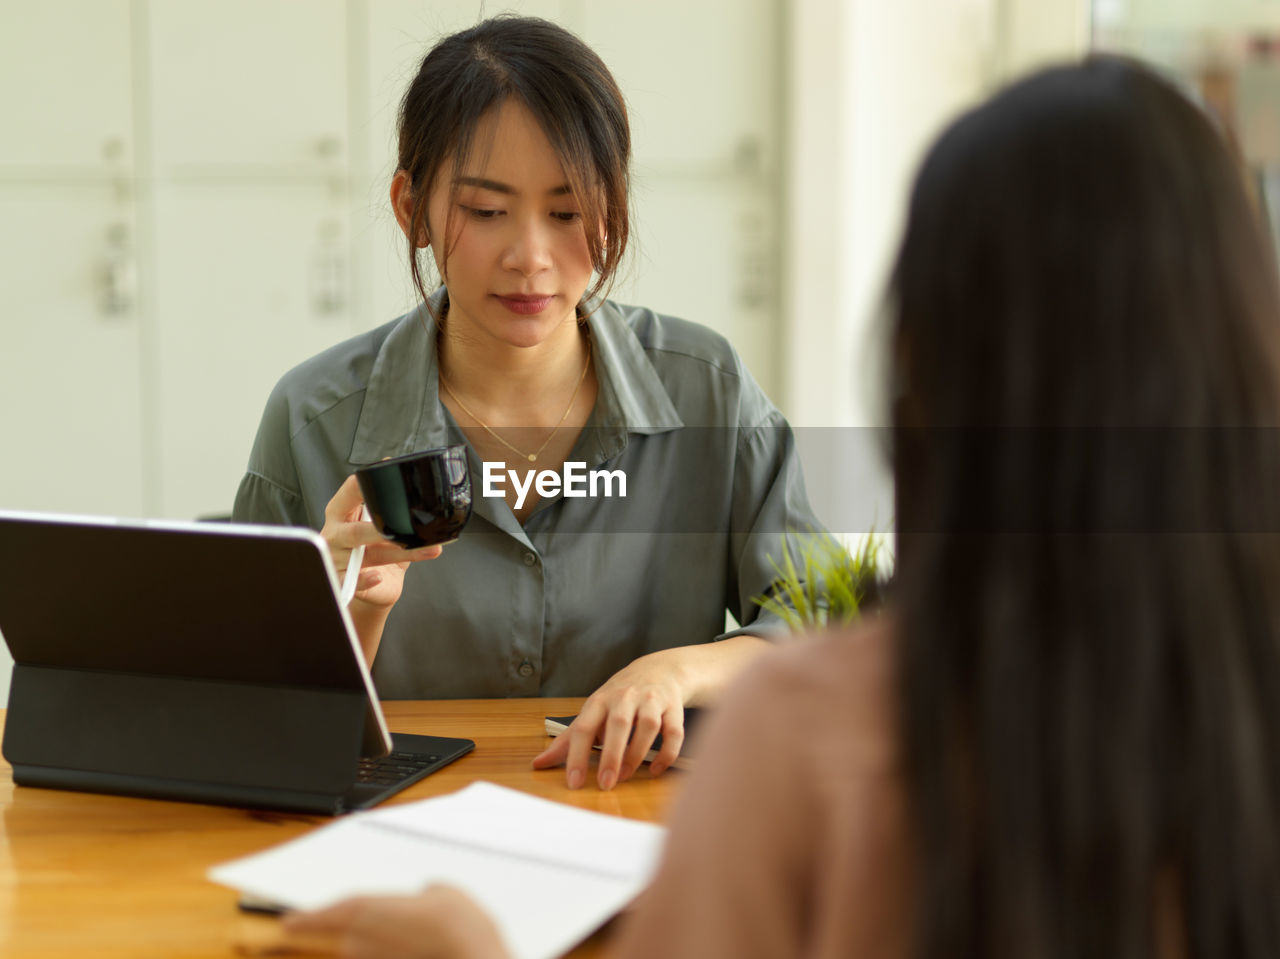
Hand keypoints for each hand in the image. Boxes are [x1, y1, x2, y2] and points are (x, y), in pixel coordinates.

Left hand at [281, 885, 508, 958]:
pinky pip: (387, 957)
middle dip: (354, 932)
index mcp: (372, 911)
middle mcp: (369, 941)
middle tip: (367, 926)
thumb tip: (425, 896)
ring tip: (408, 936)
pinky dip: (394, 953)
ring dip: (376, 946)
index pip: (332, 913)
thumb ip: (423, 893)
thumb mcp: (443, 891)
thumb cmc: (458, 925)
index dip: (308, 918)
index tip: (288, 922)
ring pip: (367, 952)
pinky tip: (417, 947)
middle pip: (348, 936)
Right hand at [322, 474, 442, 609]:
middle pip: (355, 531)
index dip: (362, 487)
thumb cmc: (374, 549)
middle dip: (381, 530)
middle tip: (406, 526)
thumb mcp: (381, 525)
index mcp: (341, 513)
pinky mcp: (341, 582)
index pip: (348, 495)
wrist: (370, 587)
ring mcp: (335, 559)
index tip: (382, 480)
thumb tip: (408, 478)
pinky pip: (352, 582)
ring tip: (423, 548)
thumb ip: (389, 506)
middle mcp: (335, 534)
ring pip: (365, 557)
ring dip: (397, 553)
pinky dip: (365, 580)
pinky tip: (378, 577)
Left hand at [531, 650, 686, 790]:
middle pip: (619, 725)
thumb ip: (567, 740)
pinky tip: (656, 770)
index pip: (584, 727)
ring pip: (649, 727)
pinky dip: (667, 754)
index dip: (576, 754)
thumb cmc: (619, 697)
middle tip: (605, 784)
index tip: (574, 781)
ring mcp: (651, 701)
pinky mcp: (673, 708)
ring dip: (637, 754)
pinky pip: (674, 732)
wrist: (659, 670)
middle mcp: (626, 698)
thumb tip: (538, 764)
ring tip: (625, 776)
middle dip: (611, 756)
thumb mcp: (592, 712)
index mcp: (600, 701)